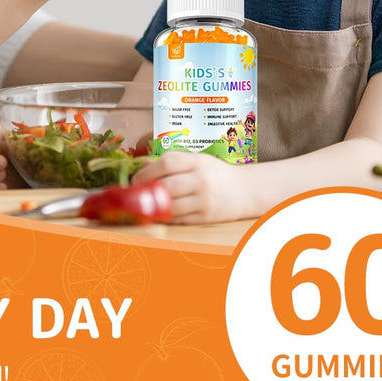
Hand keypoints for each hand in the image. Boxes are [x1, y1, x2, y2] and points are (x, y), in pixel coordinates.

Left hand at [132, 151, 247, 223]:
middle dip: (147, 191)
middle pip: (167, 186)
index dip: (146, 172)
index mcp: (197, 161)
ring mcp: (205, 199)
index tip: (136, 179)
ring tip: (146, 205)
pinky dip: (166, 217)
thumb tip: (142, 165)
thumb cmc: (215, 174)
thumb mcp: (196, 160)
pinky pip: (179, 220)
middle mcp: (201, 180)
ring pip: (171, 206)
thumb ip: (171, 161)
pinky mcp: (206, 217)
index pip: (167, 163)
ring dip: (154, 207)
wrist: (245, 190)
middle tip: (137, 194)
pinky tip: (160, 214)